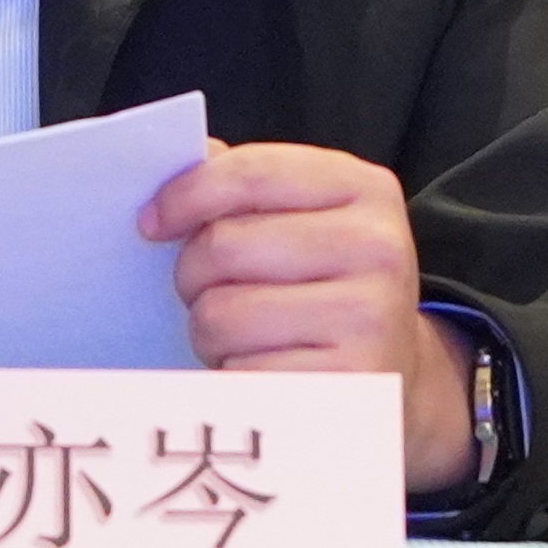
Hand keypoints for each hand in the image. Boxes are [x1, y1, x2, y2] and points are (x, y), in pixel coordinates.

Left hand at [140, 140, 475, 492]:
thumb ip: (243, 185)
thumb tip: (175, 161)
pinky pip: (237, 375)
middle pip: (221, 247)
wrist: (395, 376)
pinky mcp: (346, 386)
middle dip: (192, 275)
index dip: (184, 195)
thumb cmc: (323, 286)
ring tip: (243, 337)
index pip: (249, 174)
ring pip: (219, 315)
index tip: (152, 222)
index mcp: (364, 188)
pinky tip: (262, 372)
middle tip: (209, 292)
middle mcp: (377, 248)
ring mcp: (368, 318)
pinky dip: (230, 378)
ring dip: (209, 333)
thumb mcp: (302, 218)